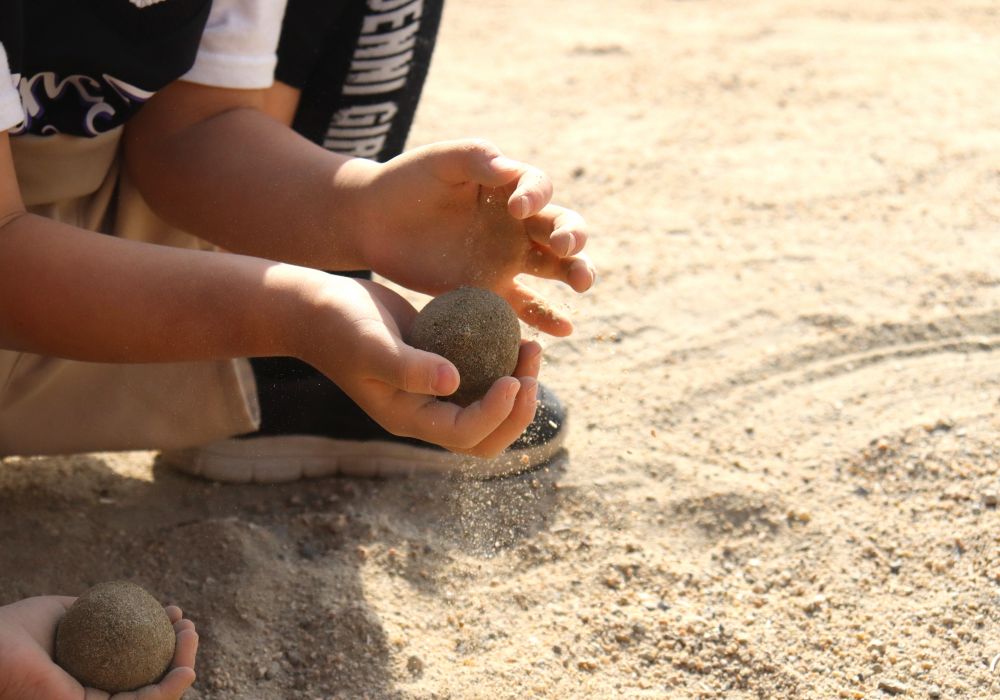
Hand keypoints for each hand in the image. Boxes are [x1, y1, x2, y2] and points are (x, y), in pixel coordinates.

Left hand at [0, 596, 197, 699]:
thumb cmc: (15, 632)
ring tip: (192, 635)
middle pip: (148, 678)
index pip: (132, 660)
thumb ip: (91, 610)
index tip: (173, 612)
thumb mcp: (63, 612)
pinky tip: (187, 668)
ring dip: (181, 666)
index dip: (159, 636)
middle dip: (176, 651)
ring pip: (152, 694)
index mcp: (83, 675)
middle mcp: (91, 695)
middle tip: (188, 624)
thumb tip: (122, 600)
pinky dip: (169, 691)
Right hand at [298, 274, 542, 456]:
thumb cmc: (338, 325)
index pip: (465, 434)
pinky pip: (483, 376)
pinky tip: (516, 334)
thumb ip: (408, 366)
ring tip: (532, 348)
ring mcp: (434, 392)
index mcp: (409, 418)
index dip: (496, 415)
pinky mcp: (441, 366)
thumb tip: (454, 383)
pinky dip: (504, 363)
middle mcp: (426, 412)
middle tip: (531, 370)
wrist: (318, 307)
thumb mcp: (370, 344)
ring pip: (491, 407)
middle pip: (486, 436)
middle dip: (517, 410)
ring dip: (519, 386)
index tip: (513, 379)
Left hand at [358, 139, 595, 335]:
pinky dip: (547, 317)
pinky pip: (525, 306)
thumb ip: (474, 158)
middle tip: (568, 248)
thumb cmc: (408, 181)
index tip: (516, 208)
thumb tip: (509, 169)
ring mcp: (507, 259)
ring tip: (582, 283)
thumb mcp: (439, 161)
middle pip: (561, 229)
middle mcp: (516, 223)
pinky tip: (565, 329)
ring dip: (574, 273)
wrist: (375, 221)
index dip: (536, 197)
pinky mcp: (490, 291)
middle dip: (573, 238)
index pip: (538, 188)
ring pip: (554, 267)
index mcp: (508, 187)